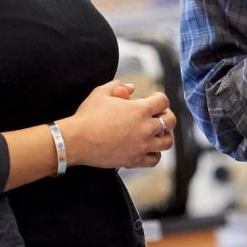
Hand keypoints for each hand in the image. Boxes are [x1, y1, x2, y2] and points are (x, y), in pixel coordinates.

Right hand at [58, 80, 176, 169]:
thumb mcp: (102, 92)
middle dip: (167, 116)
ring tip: (156, 133)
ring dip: (164, 136)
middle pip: (170, 121)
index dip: (159, 98)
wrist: (76, 140)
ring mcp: (141, 146)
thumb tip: (131, 87)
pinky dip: (154, 154)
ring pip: (167, 142)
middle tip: (158, 116)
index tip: (153, 99)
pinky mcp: (134, 160)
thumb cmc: (88, 115)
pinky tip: (147, 148)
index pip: (163, 101)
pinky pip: (154, 159)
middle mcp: (145, 128)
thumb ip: (119, 86)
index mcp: (140, 109)